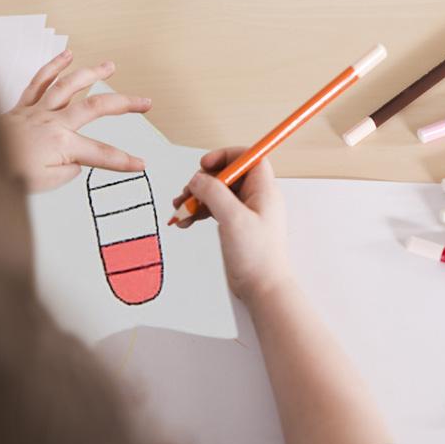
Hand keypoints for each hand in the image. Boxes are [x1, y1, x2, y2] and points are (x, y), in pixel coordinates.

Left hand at [1, 50, 151, 191]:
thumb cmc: (7, 173)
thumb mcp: (45, 183)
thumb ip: (67, 171)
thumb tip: (75, 162)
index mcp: (62, 145)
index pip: (101, 154)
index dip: (124, 160)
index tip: (141, 164)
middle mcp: (54, 122)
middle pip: (95, 107)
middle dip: (124, 104)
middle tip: (145, 102)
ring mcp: (38, 110)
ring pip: (70, 85)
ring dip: (92, 73)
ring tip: (110, 66)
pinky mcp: (23, 105)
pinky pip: (40, 80)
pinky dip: (54, 65)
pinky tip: (68, 55)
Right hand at [172, 148, 291, 300]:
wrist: (263, 288)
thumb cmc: (258, 257)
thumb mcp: (233, 218)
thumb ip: (214, 193)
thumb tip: (198, 179)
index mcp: (263, 190)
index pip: (248, 157)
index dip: (225, 155)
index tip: (205, 164)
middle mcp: (256, 198)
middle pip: (227, 175)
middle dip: (203, 182)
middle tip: (187, 193)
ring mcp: (245, 212)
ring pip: (217, 193)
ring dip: (197, 198)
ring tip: (180, 210)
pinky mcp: (235, 226)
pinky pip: (214, 209)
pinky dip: (199, 212)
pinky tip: (186, 221)